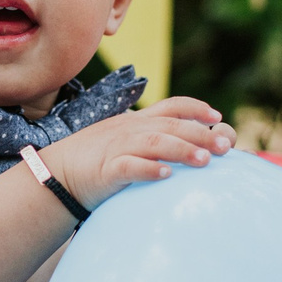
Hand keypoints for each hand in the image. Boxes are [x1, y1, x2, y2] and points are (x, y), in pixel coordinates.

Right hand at [43, 96, 236, 208]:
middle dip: (200, 134)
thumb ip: (151, 141)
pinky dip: (149, 169)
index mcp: (137, 121)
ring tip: (205, 160)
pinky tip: (167, 174)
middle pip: (171, 126)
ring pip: (155, 143)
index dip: (196, 108)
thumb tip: (184, 150)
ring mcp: (118, 148)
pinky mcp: (107, 170)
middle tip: (225, 146)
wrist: (55, 173)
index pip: (171, 106)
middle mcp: (130, 130)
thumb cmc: (95, 161)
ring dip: (182, 150)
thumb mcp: (124, 142)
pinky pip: (129, 167)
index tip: (218, 117)